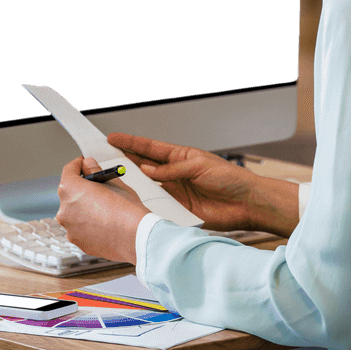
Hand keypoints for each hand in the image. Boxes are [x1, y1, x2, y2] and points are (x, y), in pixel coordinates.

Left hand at [55, 156, 149, 263]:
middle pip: (69, 193)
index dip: (77, 165)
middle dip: (81, 188)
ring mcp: (70, 228)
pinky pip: (79, 228)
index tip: (83, 164)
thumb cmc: (125, 209)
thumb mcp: (112, 182)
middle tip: (96, 186)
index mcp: (71, 189)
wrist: (134, 236)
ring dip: (83, 207)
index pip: (68, 170)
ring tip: (103, 207)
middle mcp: (65, 209)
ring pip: (74, 212)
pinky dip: (87, 224)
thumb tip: (88, 165)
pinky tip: (103, 222)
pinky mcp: (77, 242)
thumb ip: (95, 171)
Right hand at [108, 133, 297, 234]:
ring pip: (146, 187)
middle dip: (124, 162)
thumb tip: (148, 170)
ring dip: (132, 185)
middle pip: (143, 167)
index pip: (149, 148)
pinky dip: (145, 206)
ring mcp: (174, 192)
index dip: (130, 142)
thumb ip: (173, 169)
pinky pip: (156, 207)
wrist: (245, 203)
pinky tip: (134, 204)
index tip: (112, 138)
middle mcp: (173, 174)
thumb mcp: (198, 166)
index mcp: (179, 156)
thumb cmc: (229, 178)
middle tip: (104, 159)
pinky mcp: (177, 211)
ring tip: (114, 181)